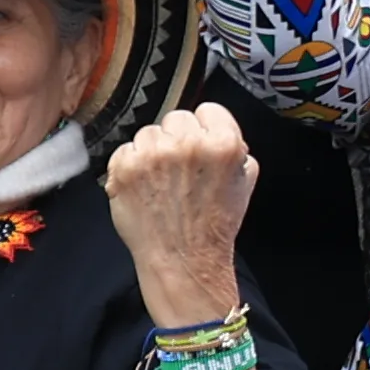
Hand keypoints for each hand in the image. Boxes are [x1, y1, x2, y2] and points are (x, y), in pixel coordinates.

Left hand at [106, 104, 261, 328]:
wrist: (183, 259)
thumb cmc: (215, 223)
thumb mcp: (245, 180)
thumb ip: (235, 147)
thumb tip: (215, 128)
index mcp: (223, 143)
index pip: (208, 109)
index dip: (206, 130)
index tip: (202, 149)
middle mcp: (187, 144)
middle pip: (177, 118)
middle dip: (178, 139)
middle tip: (181, 169)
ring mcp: (152, 155)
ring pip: (149, 132)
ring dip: (153, 152)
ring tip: (162, 181)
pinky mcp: (124, 168)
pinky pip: (125, 149)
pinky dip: (131, 166)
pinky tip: (144, 187)